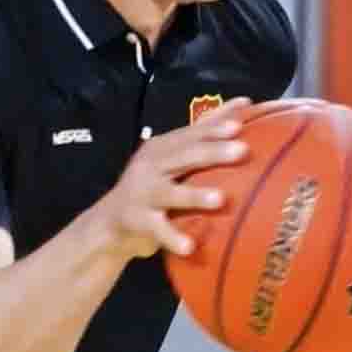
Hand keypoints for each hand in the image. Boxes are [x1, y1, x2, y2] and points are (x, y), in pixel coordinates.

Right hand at [85, 103, 248, 262]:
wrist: (109, 223)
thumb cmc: (152, 187)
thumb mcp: (172, 158)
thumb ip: (202, 134)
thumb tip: (243, 104)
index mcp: (162, 148)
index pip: (191, 133)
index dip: (214, 127)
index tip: (240, 125)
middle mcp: (151, 166)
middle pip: (184, 156)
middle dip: (213, 152)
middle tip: (242, 150)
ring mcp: (142, 193)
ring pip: (170, 192)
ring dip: (194, 195)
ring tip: (220, 199)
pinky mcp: (137, 220)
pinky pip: (157, 229)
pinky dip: (172, 237)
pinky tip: (189, 247)